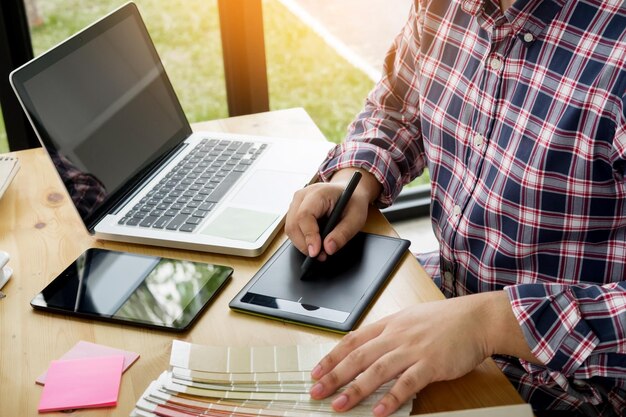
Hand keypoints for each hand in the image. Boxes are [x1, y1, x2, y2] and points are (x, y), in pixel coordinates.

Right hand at [285, 168, 380, 259]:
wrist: (349, 189)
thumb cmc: (352, 200)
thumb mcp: (356, 217)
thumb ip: (343, 233)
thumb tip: (328, 249)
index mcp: (318, 192)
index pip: (304, 215)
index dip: (308, 236)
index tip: (315, 252)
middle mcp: (302, 196)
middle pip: (293, 224)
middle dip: (305, 244)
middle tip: (321, 256)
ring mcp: (296, 203)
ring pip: (290, 229)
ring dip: (303, 244)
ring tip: (320, 251)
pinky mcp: (294, 211)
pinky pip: (293, 229)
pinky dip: (302, 240)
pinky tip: (315, 244)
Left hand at [309, 292, 536, 416]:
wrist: (477, 318)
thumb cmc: (446, 320)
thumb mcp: (411, 319)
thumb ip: (390, 332)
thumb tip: (368, 347)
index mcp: (390, 324)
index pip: (353, 340)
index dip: (332, 356)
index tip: (317, 371)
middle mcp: (396, 335)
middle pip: (358, 356)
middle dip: (334, 375)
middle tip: (316, 391)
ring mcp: (413, 349)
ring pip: (377, 370)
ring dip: (355, 389)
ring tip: (339, 405)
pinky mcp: (431, 364)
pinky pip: (407, 384)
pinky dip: (391, 398)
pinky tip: (379, 412)